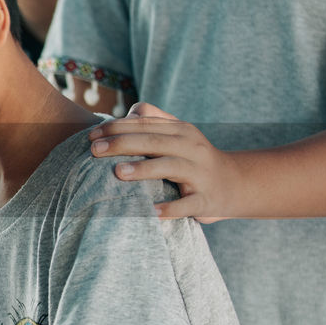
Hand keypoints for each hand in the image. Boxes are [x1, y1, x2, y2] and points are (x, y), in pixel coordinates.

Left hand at [87, 102, 239, 222]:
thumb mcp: (177, 135)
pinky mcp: (206, 199)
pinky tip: (151, 211)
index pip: (145, 124)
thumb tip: (126, 113)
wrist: (234, 184)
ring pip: (170, 167)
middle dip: (122, 144)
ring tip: (118, 173)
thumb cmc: (193, 159)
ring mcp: (200, 173)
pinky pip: (187, 204)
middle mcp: (191, 147)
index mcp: (180, 130)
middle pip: (153, 142)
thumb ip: (153, 120)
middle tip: (94, 150)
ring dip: (144, 170)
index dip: (116, 127)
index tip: (91, 135)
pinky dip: (170, 209)